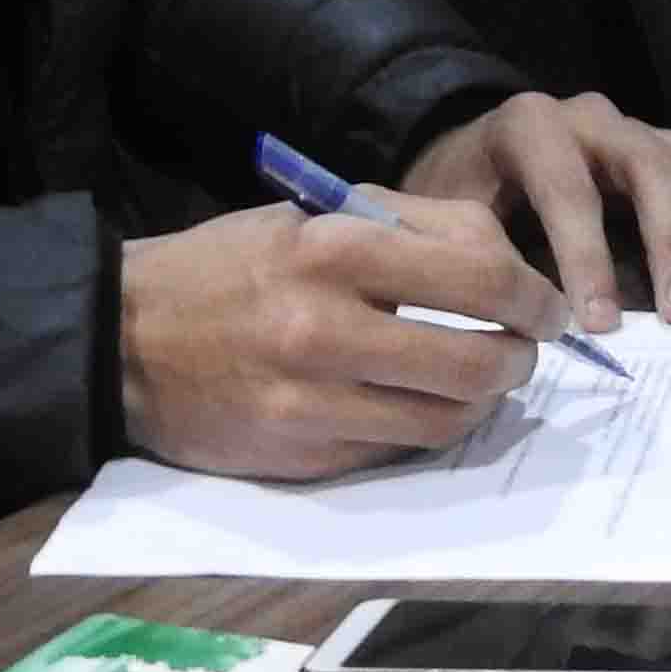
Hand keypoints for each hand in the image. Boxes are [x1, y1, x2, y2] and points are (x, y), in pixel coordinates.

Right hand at [116, 198, 556, 481]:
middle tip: (527, 350)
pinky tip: (427, 406)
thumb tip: (504, 261)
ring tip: (485, 380)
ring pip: (446, 418)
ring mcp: (310, 401)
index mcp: (334, 250)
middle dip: (521, 358)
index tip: (547, 305)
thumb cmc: (230, 266)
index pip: (480, 274)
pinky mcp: (299, 456)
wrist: (123, 338)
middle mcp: (324, 328)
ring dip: (484, 403)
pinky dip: (428, 429)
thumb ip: (409, 227)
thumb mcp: (314, 215)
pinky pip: (396, 449)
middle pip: (476, 358)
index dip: (533, 295)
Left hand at [402, 88, 670, 333]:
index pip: (568, 187)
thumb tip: (538, 327)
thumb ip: (497, 263)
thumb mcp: (456, 226)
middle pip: (651, 164)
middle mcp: (592, 116)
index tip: (600, 325)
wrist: (470, 158)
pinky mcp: (666, 148)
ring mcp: (636, 128)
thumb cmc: (462, 200)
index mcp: (529, 126)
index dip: (586, 256)